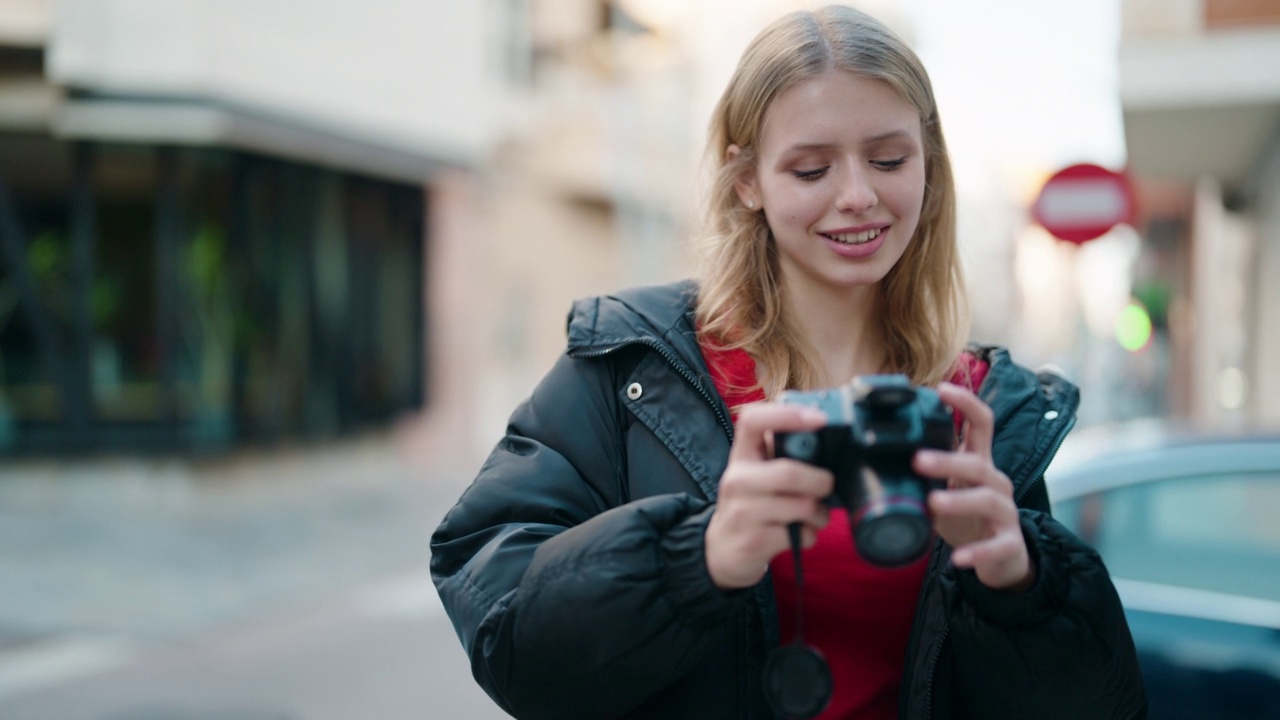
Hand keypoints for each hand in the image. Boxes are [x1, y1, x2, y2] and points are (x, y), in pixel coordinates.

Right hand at [705, 404, 833, 589]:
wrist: (722, 549)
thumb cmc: (752, 504)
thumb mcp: (757, 474)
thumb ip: (781, 453)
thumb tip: (821, 432)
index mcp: (741, 455)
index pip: (753, 420)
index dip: (787, 414)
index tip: (818, 419)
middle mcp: (736, 480)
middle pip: (789, 473)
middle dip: (821, 481)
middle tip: (826, 486)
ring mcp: (742, 512)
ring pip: (802, 507)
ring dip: (820, 513)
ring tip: (814, 515)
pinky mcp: (752, 542)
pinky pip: (800, 535)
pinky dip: (811, 535)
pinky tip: (799, 533)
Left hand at [914, 383, 1034, 590]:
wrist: (1002, 559)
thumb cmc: (967, 517)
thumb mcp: (946, 489)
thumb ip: (922, 474)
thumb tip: (872, 459)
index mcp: (979, 464)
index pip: (981, 424)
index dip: (965, 403)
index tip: (940, 388)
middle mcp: (995, 483)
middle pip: (977, 463)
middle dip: (948, 459)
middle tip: (917, 460)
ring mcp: (1005, 513)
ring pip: (988, 499)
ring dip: (960, 499)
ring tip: (933, 503)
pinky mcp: (1008, 543)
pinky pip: (996, 546)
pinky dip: (977, 552)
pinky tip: (957, 558)